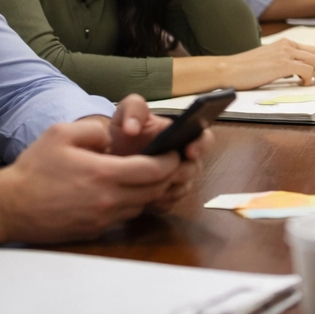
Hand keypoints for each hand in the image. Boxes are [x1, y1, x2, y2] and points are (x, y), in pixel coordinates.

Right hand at [0, 111, 183, 241]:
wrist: (8, 207)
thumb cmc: (33, 170)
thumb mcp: (61, 134)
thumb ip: (94, 130)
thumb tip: (112, 137)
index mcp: (104, 174)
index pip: (155, 170)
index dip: (170, 161)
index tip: (173, 152)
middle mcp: (109, 200)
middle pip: (154, 190)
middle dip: (166, 176)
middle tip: (166, 163)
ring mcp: (102, 219)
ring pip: (141, 205)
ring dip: (148, 191)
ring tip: (144, 176)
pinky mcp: (93, 230)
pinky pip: (123, 217)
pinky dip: (129, 204)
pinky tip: (120, 192)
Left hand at [108, 94, 211, 214]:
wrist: (108, 158)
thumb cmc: (123, 133)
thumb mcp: (125, 113)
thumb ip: (133, 109)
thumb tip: (133, 128)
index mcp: (183, 134)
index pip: (205, 138)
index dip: (202, 145)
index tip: (189, 152)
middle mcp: (185, 158)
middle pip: (196, 168)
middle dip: (183, 172)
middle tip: (167, 174)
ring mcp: (178, 179)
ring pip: (184, 188)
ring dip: (169, 189)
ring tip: (149, 187)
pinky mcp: (166, 197)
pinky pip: (169, 204)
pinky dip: (159, 202)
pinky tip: (144, 198)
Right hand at [226, 40, 314, 88]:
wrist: (228, 69)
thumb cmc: (243, 68)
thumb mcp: (266, 60)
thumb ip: (281, 62)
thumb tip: (293, 73)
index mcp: (283, 43)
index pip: (309, 49)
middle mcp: (286, 45)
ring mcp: (284, 53)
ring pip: (313, 61)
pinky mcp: (282, 64)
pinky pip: (306, 70)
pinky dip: (309, 78)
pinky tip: (304, 84)